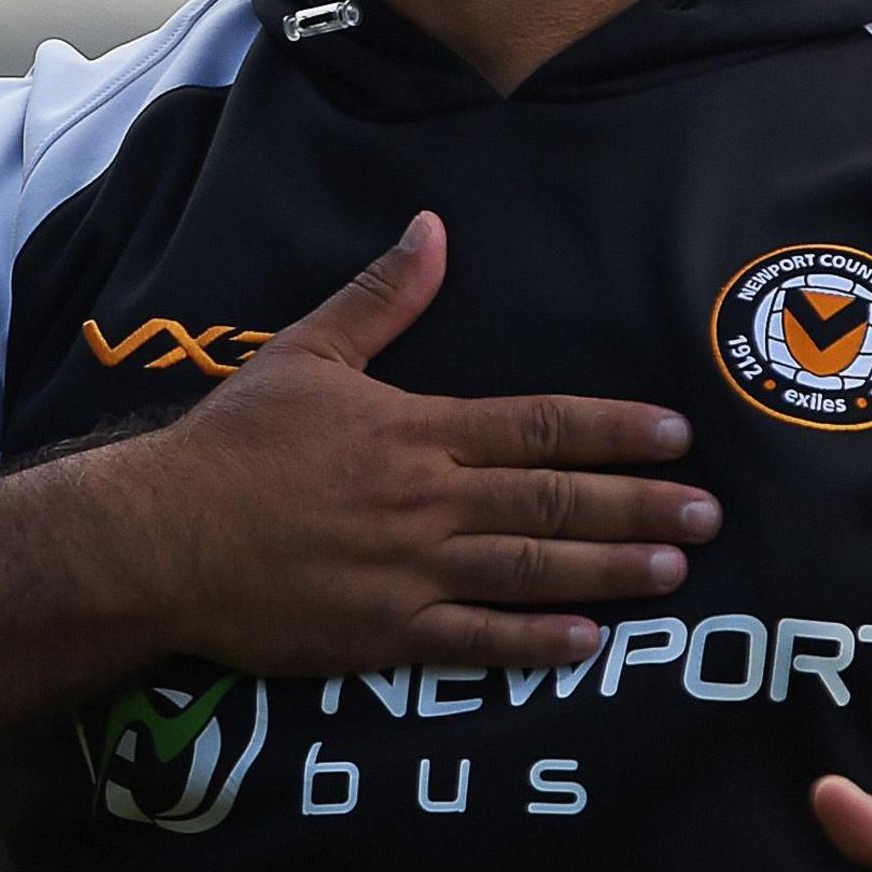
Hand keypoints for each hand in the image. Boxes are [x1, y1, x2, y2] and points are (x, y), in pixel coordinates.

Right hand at [105, 211, 718, 676]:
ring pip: (529, 571)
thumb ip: (380, 297)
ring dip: (608, 570)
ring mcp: (408, 571)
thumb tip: (431, 229)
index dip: (616, 431)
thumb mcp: (305, 354)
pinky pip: (473, 642)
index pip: (539, 425)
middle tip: (711, 514)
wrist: (159, 536)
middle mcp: (426, 499)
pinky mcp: (382, 634)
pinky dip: (533, 643)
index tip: (678, 436)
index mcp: (416, 428)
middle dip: (639, 505)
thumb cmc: (232, 444)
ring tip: (672, 571)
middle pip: (553, 500)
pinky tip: (588, 643)